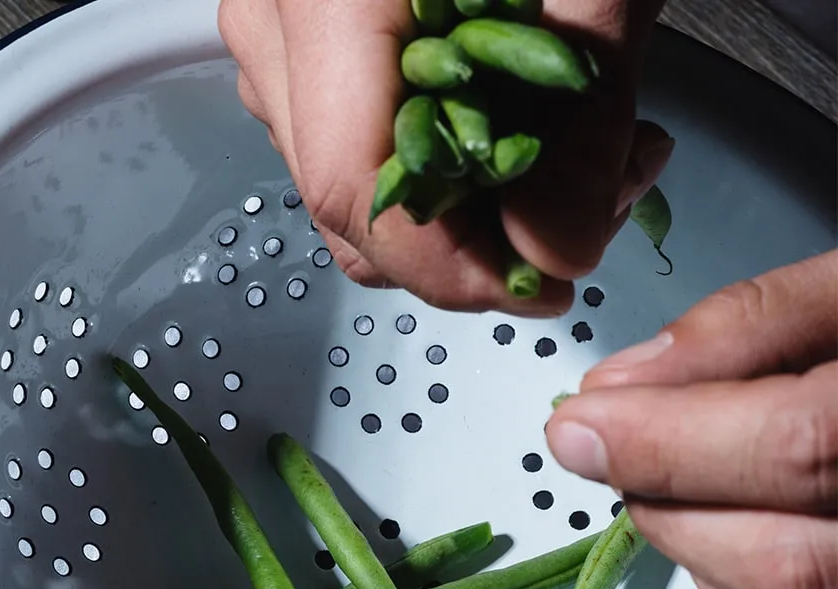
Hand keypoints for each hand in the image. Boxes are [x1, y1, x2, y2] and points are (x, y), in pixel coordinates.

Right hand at [218, 0, 672, 313]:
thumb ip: (580, 108)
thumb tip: (558, 248)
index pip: (353, 186)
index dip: (446, 267)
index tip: (538, 286)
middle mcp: (271, 12)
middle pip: (342, 197)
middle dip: (470, 237)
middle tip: (593, 201)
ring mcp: (271, 22)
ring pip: (342, 175)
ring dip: (459, 198)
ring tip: (576, 147)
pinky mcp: (296, 28)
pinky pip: (342, 132)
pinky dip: (431, 152)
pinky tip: (510, 115)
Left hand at [546, 250, 837, 588]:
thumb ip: (753, 325)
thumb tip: (615, 391)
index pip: (804, 446)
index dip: (669, 443)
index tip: (574, 425)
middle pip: (790, 566)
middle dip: (674, 509)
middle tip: (627, 454)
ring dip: (709, 566)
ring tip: (703, 492)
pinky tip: (757, 549)